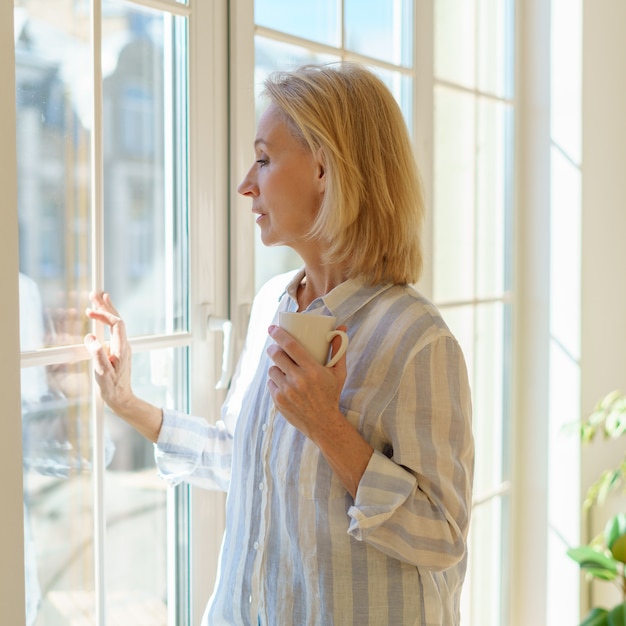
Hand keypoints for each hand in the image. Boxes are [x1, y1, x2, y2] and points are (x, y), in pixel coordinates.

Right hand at [84, 292, 133, 413]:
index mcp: (122, 348)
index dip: (104, 315)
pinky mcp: (118, 351)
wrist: (122, 399)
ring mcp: (122, 348)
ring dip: (107, 311)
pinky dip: (107, 322)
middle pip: (117, 320)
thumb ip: (98, 354)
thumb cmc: (112, 388)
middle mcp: (124, 345)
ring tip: (100, 299)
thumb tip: (90, 338)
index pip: (116, 324)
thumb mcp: (102, 372)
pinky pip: (113, 331)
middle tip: (96, 293)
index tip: (89, 311)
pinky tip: (102, 320)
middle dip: (107, 306)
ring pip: (116, 325)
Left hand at [266, 324, 347, 441]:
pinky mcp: (278, 401)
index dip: (279, 334)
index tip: (272, 327)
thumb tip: (342, 328)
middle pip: (277, 355)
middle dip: (273, 348)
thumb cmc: (331, 394)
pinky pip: (270, 384)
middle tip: (275, 347)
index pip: (291, 346)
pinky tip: (283, 383)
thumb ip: (339, 350)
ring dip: (276, 366)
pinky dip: (275, 381)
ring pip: (272, 370)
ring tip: (284, 369)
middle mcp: (297, 380)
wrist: (323, 423)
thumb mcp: (339, 372)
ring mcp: (286, 392)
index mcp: (312, 370)